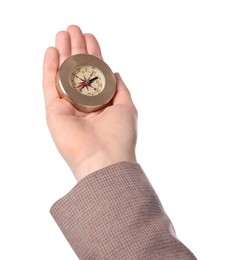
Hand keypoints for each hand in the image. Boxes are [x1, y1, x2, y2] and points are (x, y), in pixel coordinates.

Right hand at [42, 25, 137, 180]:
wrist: (103, 159)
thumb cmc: (120, 135)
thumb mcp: (127, 107)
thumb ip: (120, 89)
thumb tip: (115, 71)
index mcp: (101, 101)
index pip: (94, 73)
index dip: (93, 54)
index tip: (90, 37)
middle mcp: (83, 102)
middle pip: (77, 70)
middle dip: (76, 49)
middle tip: (73, 29)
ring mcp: (68, 106)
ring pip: (62, 74)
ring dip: (63, 53)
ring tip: (62, 33)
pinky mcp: (54, 111)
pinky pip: (50, 85)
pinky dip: (50, 68)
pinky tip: (52, 51)